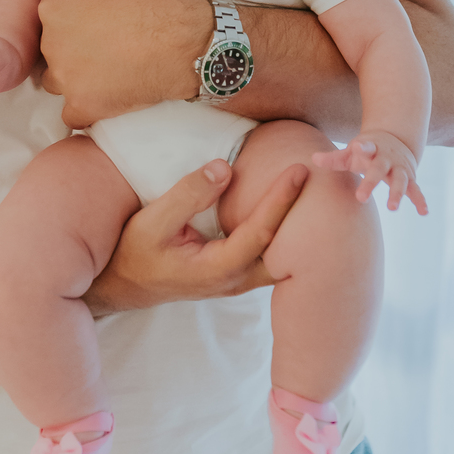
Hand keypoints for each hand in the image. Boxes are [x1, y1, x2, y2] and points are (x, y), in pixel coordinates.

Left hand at [38, 0, 212, 127]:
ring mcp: (67, 80)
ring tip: (111, 64)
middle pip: (55, 46)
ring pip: (61, 79)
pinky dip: (87, 105)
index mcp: (53, 7)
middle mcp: (51, 45)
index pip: (54, 11)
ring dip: (78, 74)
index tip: (104, 13)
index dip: (79, 11)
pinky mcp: (84, 107)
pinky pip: (73, 112)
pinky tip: (109, 93)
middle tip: (111, 37)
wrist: (186, 42)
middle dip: (75, 42)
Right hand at [87, 158, 307, 314]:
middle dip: (306, 218)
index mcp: (218, 268)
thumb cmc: (135, 253)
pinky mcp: (237, 273)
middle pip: (285, 250)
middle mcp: (236, 279)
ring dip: (299, 228)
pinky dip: (286, 235)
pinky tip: (297, 213)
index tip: (299, 170)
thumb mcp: (152, 222)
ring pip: (281, 257)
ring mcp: (239, 280)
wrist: (124, 285)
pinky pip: (271, 256)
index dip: (281, 200)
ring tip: (319, 194)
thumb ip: (188, 195)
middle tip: (329, 182)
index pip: (261, 232)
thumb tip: (224, 168)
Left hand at [312, 132, 427, 212]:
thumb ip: (335, 158)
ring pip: (400, 181)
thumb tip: (313, 159)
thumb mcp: (352, 151)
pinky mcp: (410, 178)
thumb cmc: (367, 150)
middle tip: (361, 197)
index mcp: (371, 149)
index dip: (363, 147)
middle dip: (371, 182)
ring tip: (391, 207)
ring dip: (397, 193)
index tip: (358, 147)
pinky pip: (416, 190)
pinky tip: (424, 212)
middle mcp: (387, 159)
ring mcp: (400, 168)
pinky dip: (420, 200)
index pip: (366, 147)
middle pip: (379, 169)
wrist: (396, 140)